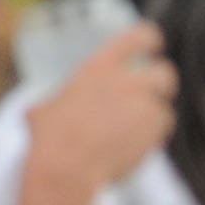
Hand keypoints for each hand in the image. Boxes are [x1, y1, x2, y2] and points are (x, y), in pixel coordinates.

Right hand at [22, 21, 174, 196]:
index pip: (140, 37)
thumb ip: (56, 103)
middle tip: (152, 91)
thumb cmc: (49, 137)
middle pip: (166, 73)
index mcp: (100, 66)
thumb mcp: (44, 107)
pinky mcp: (151, 136)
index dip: (150, 39)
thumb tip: (38, 110)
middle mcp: (128, 83)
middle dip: (161, 82)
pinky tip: (137, 145)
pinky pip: (162, 132)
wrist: (66, 168)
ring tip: (138, 127)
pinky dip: (154, 137)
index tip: (154, 44)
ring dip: (156, 116)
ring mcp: (143, 109)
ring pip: (166, 108)